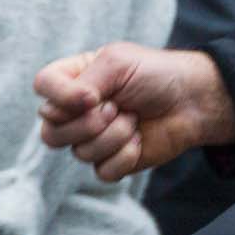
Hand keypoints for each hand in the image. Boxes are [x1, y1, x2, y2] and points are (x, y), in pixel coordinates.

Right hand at [34, 43, 234, 180]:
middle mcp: (76, 110)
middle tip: (116, 108)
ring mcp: (92, 138)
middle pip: (50, 132)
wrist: (192, 101)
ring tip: (133, 120)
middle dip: (88, 124)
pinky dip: (124, 157)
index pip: (42, 88)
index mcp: (73, 80)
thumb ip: (83, 82)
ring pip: (79, 153)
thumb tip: (64, 110)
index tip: (92, 97)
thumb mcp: (116, 63)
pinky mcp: (112, 161)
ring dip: (113, 137)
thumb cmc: (154, 74)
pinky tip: (138, 140)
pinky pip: (102, 171)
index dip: (60, 97)